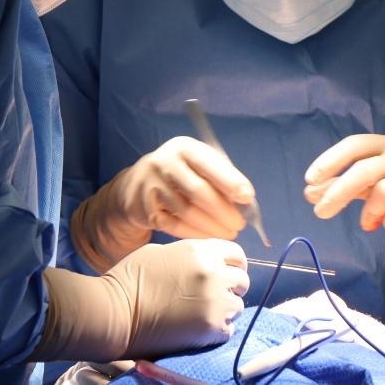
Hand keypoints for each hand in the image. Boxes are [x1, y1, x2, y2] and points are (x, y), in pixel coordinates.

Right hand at [32, 239, 248, 362]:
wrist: (116, 312)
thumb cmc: (130, 279)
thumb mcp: (161, 252)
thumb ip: (190, 255)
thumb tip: (204, 262)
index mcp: (201, 250)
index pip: (236, 253)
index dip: (233, 263)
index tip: (228, 272)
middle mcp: (214, 273)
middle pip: (242, 280)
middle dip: (232, 287)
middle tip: (216, 296)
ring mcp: (215, 301)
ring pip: (237, 306)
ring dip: (225, 310)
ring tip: (203, 314)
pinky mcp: (211, 328)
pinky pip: (228, 329)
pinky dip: (217, 330)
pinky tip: (198, 328)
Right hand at [72, 137, 253, 270]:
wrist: (137, 183)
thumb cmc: (181, 172)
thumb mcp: (197, 164)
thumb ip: (220, 176)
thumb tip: (245, 200)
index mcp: (183, 147)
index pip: (208, 163)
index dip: (229, 181)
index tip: (247, 197)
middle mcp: (164, 163)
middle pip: (198, 190)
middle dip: (223, 210)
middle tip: (240, 225)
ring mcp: (151, 186)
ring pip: (186, 211)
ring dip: (212, 227)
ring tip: (229, 233)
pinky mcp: (144, 209)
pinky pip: (173, 226)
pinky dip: (195, 233)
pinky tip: (209, 237)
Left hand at [303, 134, 384, 267]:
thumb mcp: (374, 179)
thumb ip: (343, 183)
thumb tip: (309, 193)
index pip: (354, 145)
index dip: (330, 161)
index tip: (310, 180)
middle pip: (364, 171)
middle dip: (338, 192)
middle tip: (319, 212)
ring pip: (382, 192)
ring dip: (369, 211)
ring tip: (367, 222)